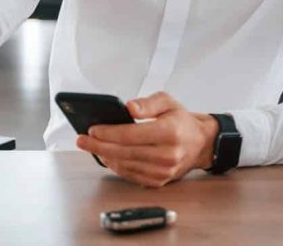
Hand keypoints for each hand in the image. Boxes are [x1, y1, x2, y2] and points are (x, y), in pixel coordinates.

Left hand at [75, 91, 218, 187]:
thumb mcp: (168, 102)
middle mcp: (168, 154)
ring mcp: (164, 171)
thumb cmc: (181, 121)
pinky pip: (131, 175)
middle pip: (125, 152)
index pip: (132, 134)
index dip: (109, 133)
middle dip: (99, 146)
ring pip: (126, 165)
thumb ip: (148, 103)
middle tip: (82, 140)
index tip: (92, 129)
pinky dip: (116, 166)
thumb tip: (128, 107)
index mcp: (170, 132)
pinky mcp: (159, 181)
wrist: (200, 143)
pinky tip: (107, 156)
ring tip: (92, 147)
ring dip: (105, 156)